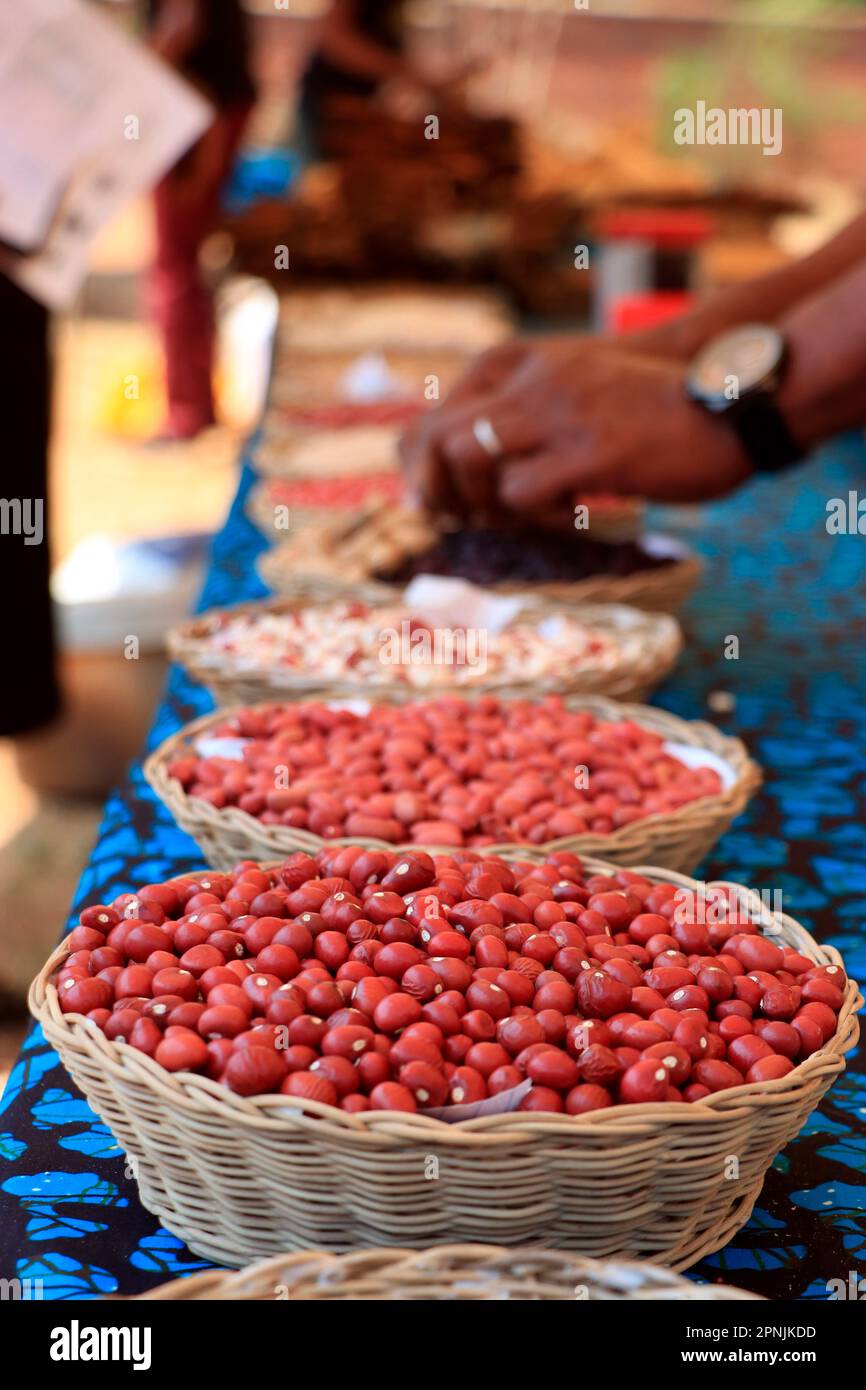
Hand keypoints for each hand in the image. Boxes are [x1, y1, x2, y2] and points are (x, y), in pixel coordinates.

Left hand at [400, 337, 752, 519]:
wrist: (735, 406)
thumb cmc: (660, 412)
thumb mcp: (586, 396)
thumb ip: (535, 417)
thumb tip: (483, 469)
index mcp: (530, 367)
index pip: (441, 412)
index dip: (425, 466)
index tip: (439, 504)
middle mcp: (536, 382)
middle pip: (442, 438)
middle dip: (441, 491)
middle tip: (468, 522)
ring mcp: (561, 413)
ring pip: (470, 459)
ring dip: (482, 502)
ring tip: (518, 516)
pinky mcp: (590, 451)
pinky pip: (521, 490)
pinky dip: (531, 514)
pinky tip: (568, 513)